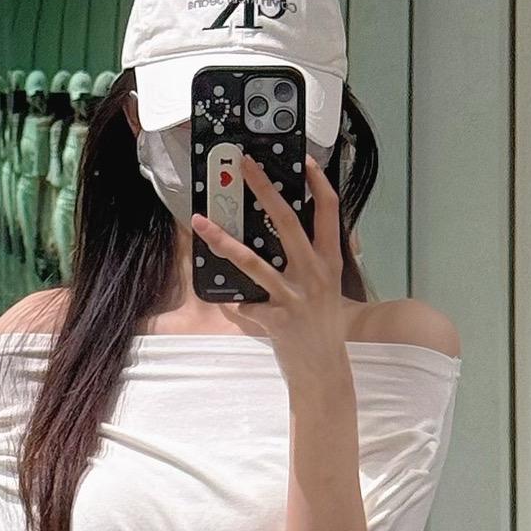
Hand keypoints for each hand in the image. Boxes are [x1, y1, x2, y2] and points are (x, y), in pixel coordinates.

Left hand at [191, 153, 350, 387]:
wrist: (325, 370)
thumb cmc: (324, 326)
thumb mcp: (329, 288)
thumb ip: (316, 259)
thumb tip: (296, 231)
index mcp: (329, 261)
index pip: (329, 211)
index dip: (318, 183)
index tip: (304, 160)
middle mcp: (314, 273)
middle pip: (288, 222)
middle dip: (265, 189)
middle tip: (245, 165)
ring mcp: (295, 296)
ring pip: (253, 261)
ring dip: (223, 240)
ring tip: (201, 222)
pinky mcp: (277, 319)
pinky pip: (247, 304)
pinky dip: (237, 304)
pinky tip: (233, 306)